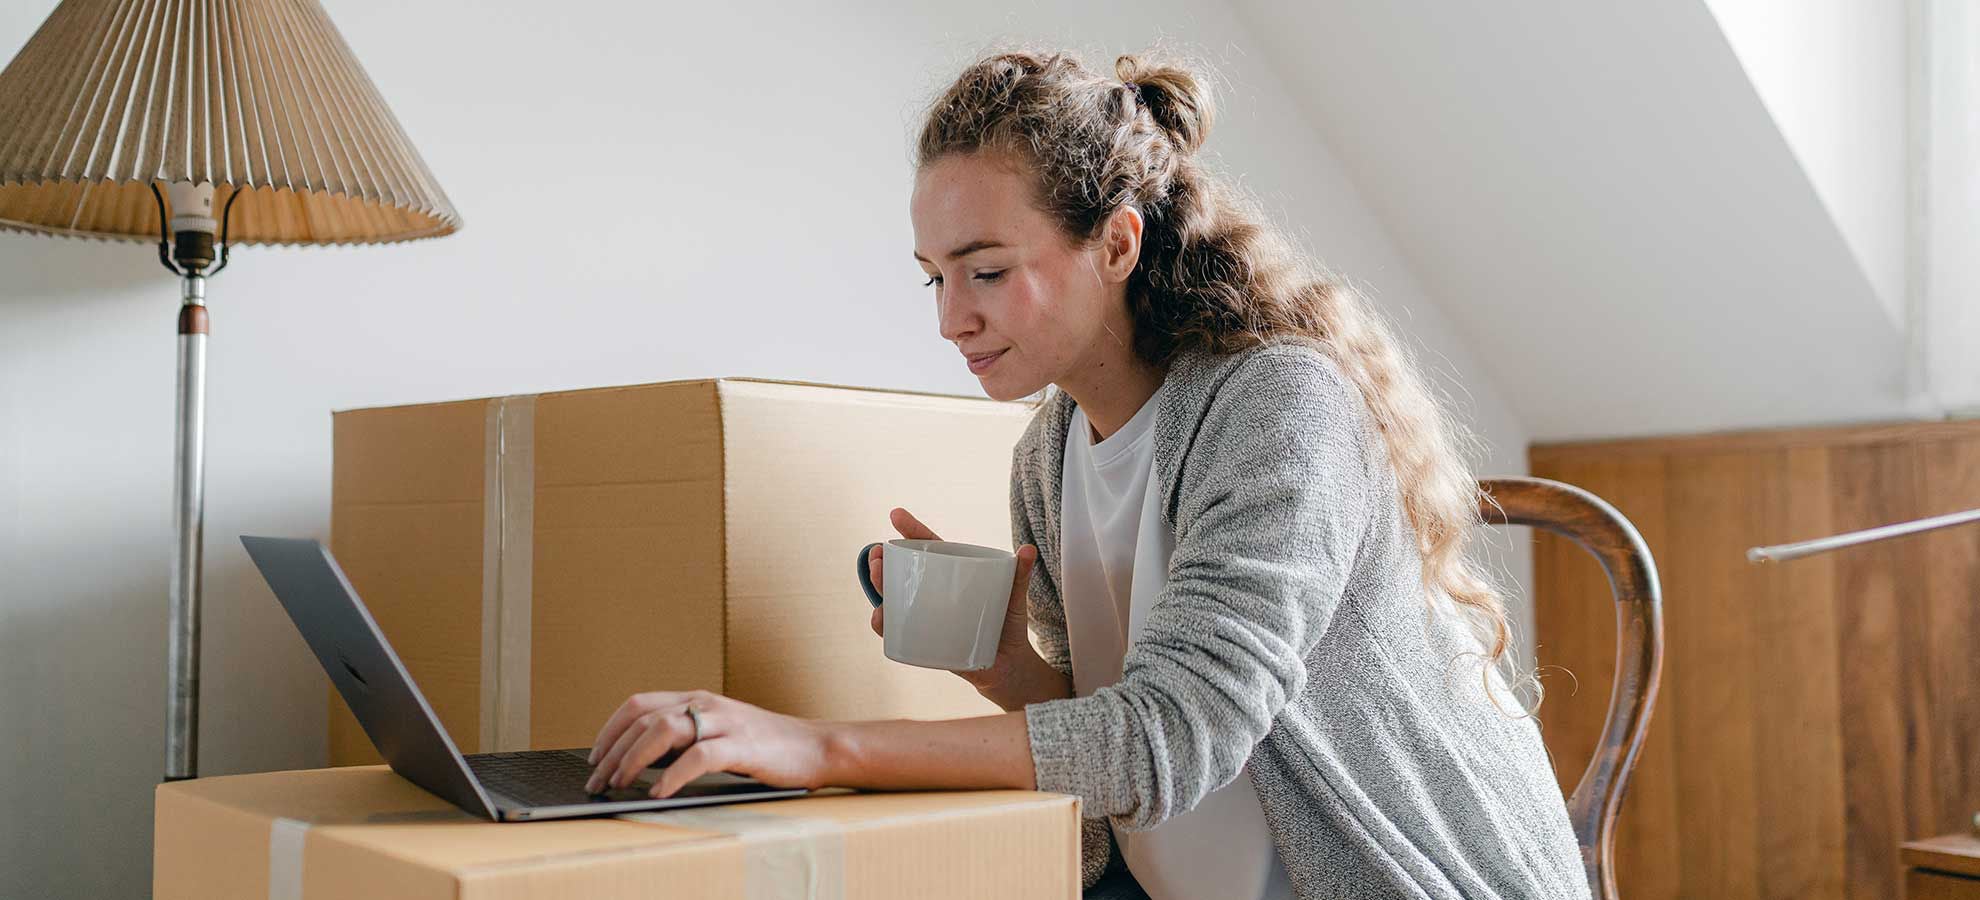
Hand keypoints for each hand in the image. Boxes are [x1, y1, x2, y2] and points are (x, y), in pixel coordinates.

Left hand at [584, 690, 832, 797]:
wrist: (815, 747)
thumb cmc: (765, 747)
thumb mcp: (718, 734)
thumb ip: (684, 739)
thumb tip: (640, 760)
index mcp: (698, 699)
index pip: (639, 704)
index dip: (610, 730)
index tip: (595, 756)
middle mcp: (707, 704)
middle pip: (644, 719)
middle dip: (614, 751)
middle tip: (599, 780)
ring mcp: (725, 721)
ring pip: (665, 730)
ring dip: (634, 759)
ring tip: (621, 783)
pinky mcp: (743, 745)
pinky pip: (699, 757)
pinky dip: (673, 775)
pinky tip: (659, 792)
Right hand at [866, 508, 1041, 694]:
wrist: (1009, 666)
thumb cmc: (1009, 625)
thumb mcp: (1015, 597)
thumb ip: (1020, 575)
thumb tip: (1029, 550)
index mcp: (952, 575)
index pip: (928, 548)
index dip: (911, 531)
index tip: (896, 514)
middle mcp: (933, 594)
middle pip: (902, 574)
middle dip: (884, 562)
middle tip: (878, 554)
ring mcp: (926, 618)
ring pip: (894, 600)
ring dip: (880, 589)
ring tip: (878, 579)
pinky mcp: (925, 642)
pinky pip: (898, 633)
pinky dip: (886, 626)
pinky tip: (881, 618)